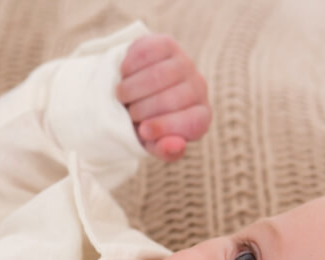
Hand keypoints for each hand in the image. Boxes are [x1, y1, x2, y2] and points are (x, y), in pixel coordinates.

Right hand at [117, 34, 211, 161]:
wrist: (137, 93)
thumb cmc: (147, 124)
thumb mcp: (154, 144)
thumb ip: (166, 151)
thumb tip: (176, 145)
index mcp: (201, 117)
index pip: (192, 122)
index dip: (165, 128)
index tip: (143, 130)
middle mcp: (199, 88)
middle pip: (169, 99)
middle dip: (141, 110)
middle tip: (129, 113)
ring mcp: (185, 63)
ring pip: (157, 76)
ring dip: (131, 89)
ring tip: (123, 96)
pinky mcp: (167, 44)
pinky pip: (147, 53)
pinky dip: (129, 66)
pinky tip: (125, 75)